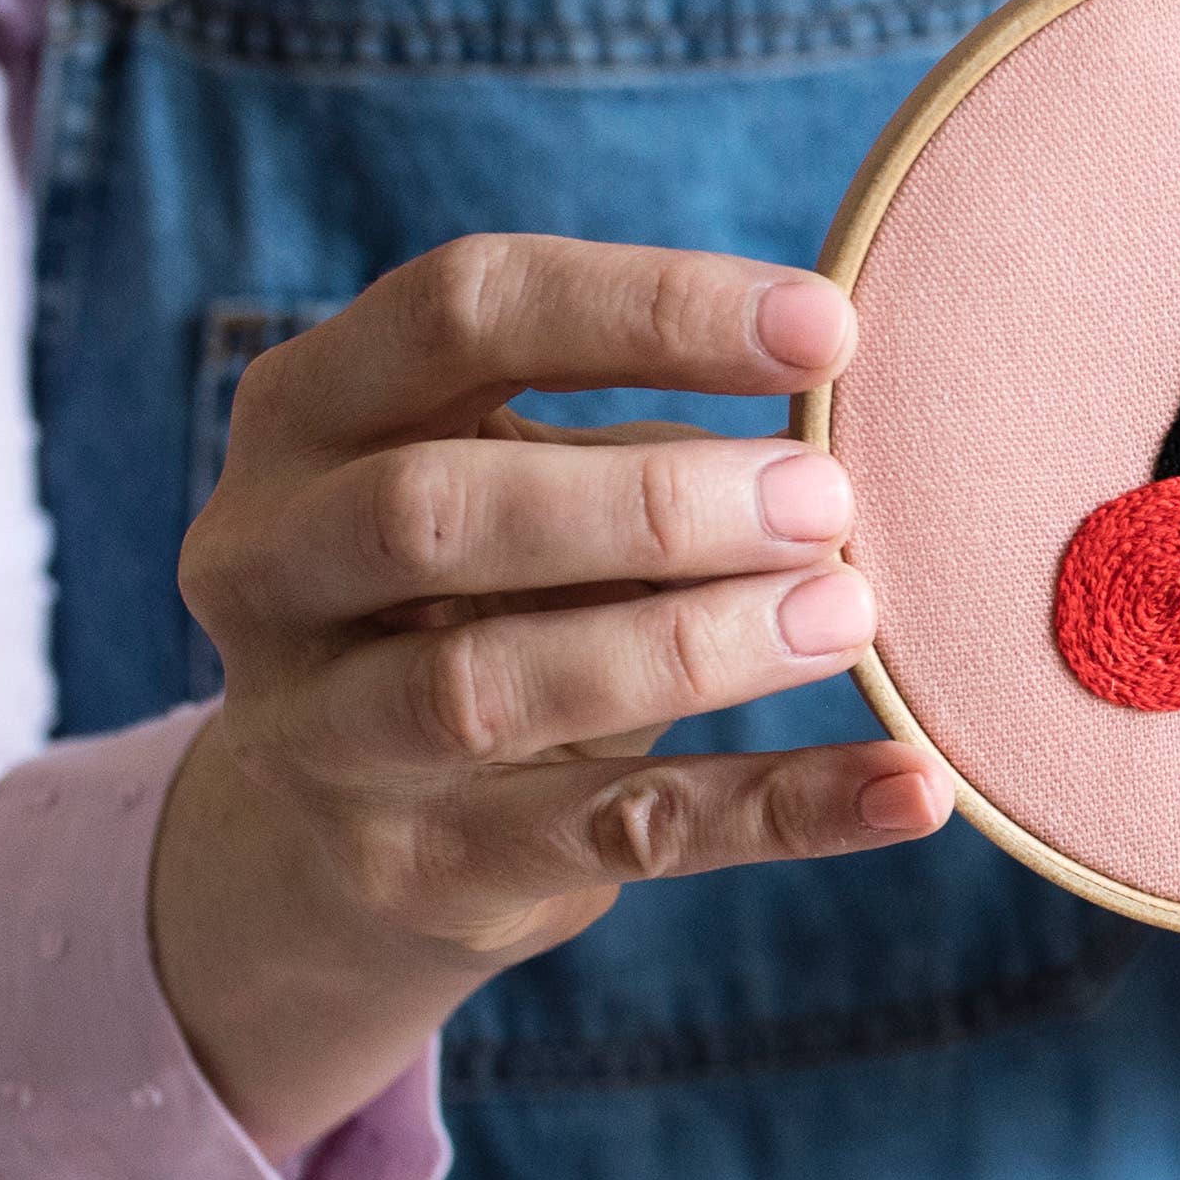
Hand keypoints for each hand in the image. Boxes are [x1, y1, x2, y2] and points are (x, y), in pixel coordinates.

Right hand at [154, 235, 949, 1156]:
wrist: (315, 853)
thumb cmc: (461, 606)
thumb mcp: (502, 490)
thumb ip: (625, 446)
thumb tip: (840, 431)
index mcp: (306, 413)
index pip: (461, 311)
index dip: (650, 308)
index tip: (831, 329)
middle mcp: (268, 565)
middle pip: (438, 510)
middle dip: (649, 501)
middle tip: (828, 502)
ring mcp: (322, 734)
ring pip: (492, 687)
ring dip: (693, 645)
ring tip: (850, 615)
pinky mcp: (416, 871)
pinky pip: (616, 835)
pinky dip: (779, 809)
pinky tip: (910, 786)